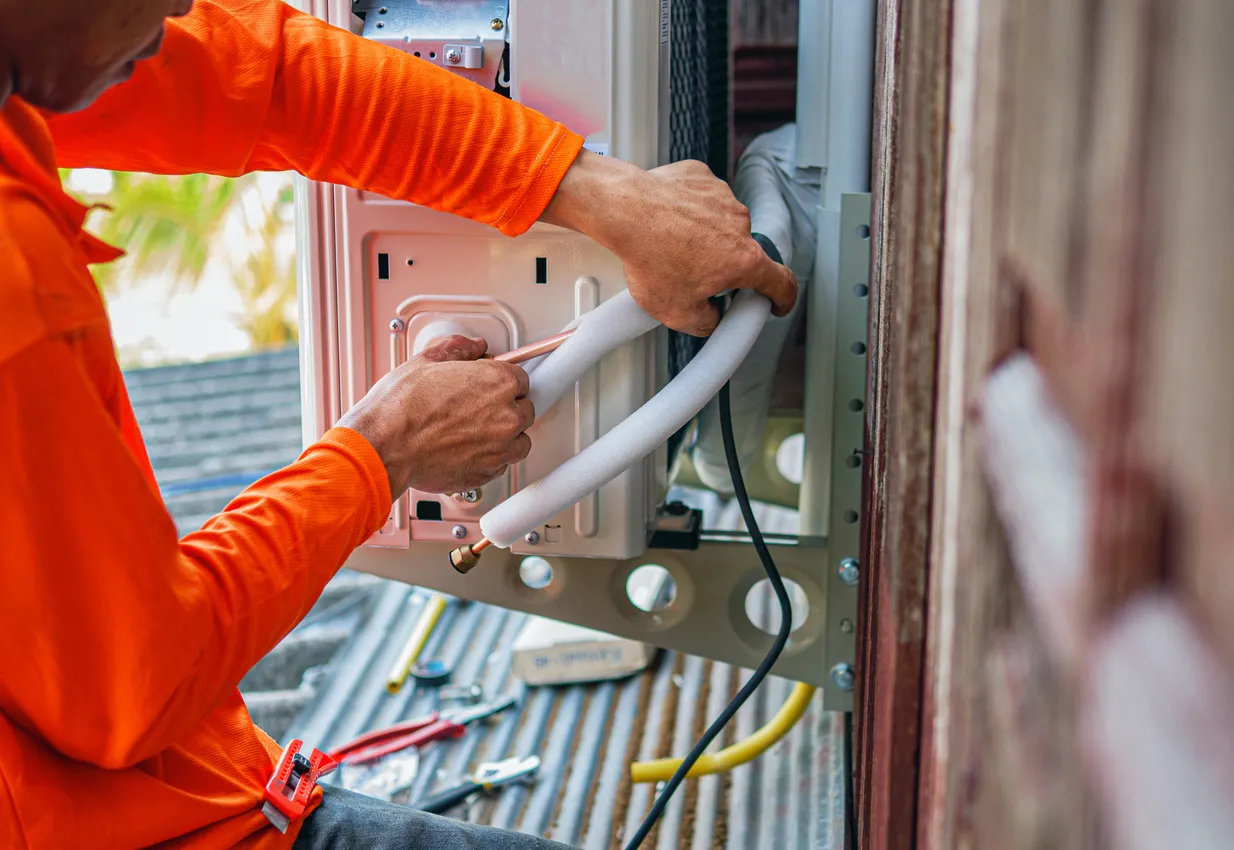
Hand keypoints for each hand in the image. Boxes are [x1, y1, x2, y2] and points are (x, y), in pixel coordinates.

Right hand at [336, 336, 533, 499]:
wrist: (385, 446)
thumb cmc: (400, 408)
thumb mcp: (426, 361)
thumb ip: (457, 349)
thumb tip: (472, 346)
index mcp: (498, 382)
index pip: (522, 379)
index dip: (504, 382)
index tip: (492, 387)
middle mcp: (506, 416)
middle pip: (525, 410)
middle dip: (506, 408)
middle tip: (480, 408)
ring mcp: (500, 447)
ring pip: (520, 441)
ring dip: (506, 435)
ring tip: (478, 431)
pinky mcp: (488, 473)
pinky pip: (503, 464)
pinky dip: (491, 458)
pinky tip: (469, 449)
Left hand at [540, 151, 796, 335]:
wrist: (623, 210)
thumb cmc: (649, 255)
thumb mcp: (677, 313)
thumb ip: (707, 323)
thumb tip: (711, 317)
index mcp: (743, 259)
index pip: (781, 282)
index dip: (782, 298)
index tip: (776, 303)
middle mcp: (740, 224)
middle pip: (744, 253)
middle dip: (725, 268)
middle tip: (696, 277)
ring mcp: (722, 197)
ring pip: (722, 225)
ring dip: (706, 238)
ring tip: (672, 247)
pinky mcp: (701, 178)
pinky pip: (703, 200)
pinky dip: (690, 211)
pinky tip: (667, 222)